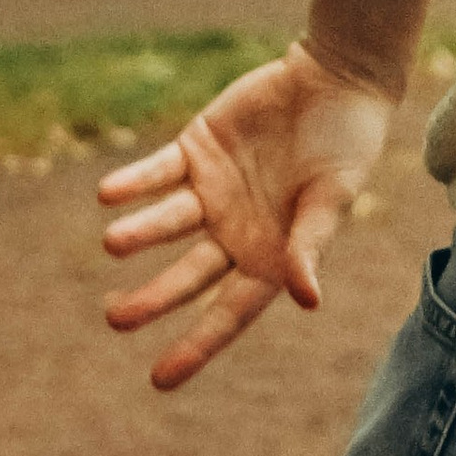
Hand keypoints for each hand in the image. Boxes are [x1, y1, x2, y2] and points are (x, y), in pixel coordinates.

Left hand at [98, 39, 396, 391]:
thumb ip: (311, 244)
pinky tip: (108, 193)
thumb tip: (308, 300)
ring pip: (166, 222)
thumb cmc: (347, 143)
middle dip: (153, 297)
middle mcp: (235, 231)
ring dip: (139, 233)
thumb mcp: (333, 195)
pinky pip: (157, 172)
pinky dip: (133, 183)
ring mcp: (212, 190)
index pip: (228, 311)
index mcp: (271, 255)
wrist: (337, 76)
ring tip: (114, 242)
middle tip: (116, 317)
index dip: (196, 345)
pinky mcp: (196, 148)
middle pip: (187, 274)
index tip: (159, 379)